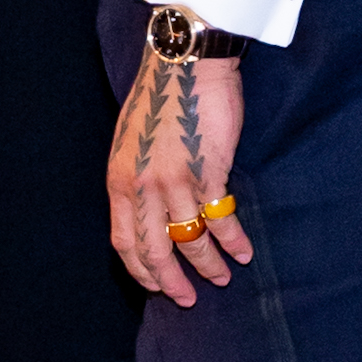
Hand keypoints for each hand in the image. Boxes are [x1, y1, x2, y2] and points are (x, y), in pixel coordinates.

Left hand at [109, 49, 254, 305]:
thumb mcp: (130, 142)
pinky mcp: (207, 172)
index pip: (125, 242)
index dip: (141, 271)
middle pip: (155, 251)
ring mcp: (175, 182)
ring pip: (191, 240)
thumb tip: (148, 211)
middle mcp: (142, 187)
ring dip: (209, 265)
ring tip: (223, 277)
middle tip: (188, 299)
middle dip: (172, 282)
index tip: (157, 287)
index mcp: (119, 180)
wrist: (184, 62)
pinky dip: (232, 241)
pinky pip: (220, 220)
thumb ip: (135, 179)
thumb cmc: (160, 97)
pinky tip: (242, 251)